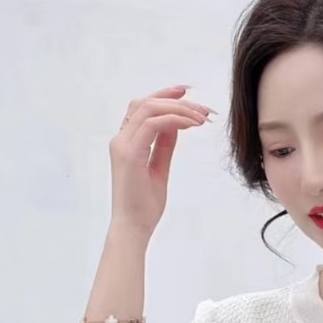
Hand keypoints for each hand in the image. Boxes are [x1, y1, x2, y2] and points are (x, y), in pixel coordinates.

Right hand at [108, 85, 215, 240]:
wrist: (133, 229)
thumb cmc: (143, 207)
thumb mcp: (159, 170)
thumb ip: (164, 146)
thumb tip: (175, 125)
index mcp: (126, 142)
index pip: (143, 108)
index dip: (164, 96)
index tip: (187, 93)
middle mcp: (121, 140)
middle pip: (144, 102)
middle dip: (174, 98)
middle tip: (200, 106)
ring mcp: (123, 145)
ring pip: (148, 108)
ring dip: (177, 108)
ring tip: (200, 117)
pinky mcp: (129, 154)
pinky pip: (153, 124)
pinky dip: (174, 120)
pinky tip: (191, 125)